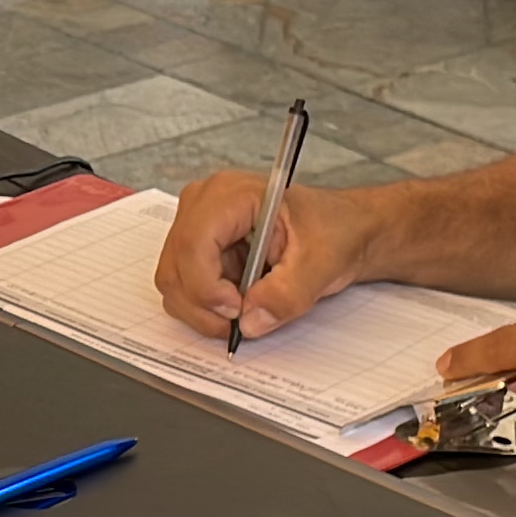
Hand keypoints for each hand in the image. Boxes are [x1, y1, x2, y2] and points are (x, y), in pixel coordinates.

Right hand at [155, 170, 375, 339]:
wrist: (340, 229)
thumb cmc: (333, 229)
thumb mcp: (321, 263)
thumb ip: (287, 294)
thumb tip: (250, 321)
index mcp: (230, 195)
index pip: (192, 245)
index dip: (207, 288)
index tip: (237, 310)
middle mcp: (203, 206)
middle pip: (174, 269)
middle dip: (204, 306)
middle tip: (242, 321)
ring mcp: (196, 228)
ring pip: (174, 284)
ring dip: (205, 310)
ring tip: (246, 309)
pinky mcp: (198, 250)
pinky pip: (185, 289)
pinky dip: (208, 307)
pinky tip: (241, 299)